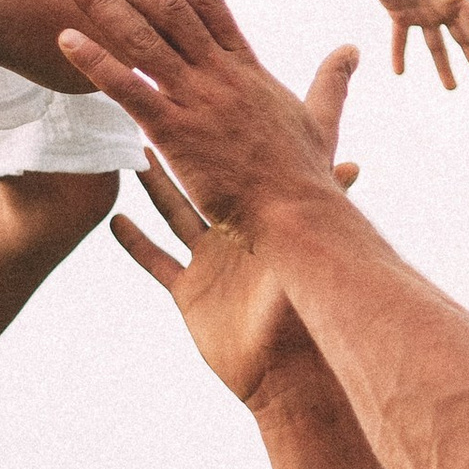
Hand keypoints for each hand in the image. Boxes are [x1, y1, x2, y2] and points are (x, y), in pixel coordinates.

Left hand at [58, 0, 354, 232]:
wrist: (295, 214)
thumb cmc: (306, 176)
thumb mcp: (322, 119)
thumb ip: (331, 81)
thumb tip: (352, 50)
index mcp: (248, 68)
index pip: (207, 2)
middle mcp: (220, 75)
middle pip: (169, 9)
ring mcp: (197, 101)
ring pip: (144, 41)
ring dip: (105, 5)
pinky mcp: (175, 133)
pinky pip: (129, 90)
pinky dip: (97, 62)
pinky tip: (66, 39)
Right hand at [110, 78, 361, 406]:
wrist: (289, 374)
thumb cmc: (307, 312)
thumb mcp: (309, 251)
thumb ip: (327, 207)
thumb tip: (356, 164)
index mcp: (263, 219)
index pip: (243, 167)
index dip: (231, 135)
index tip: (218, 94)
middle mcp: (238, 234)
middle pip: (207, 180)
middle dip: (189, 147)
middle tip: (167, 106)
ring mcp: (212, 263)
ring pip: (176, 212)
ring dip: (156, 184)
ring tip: (132, 148)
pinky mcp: (190, 294)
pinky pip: (156, 261)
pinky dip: (135, 240)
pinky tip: (113, 217)